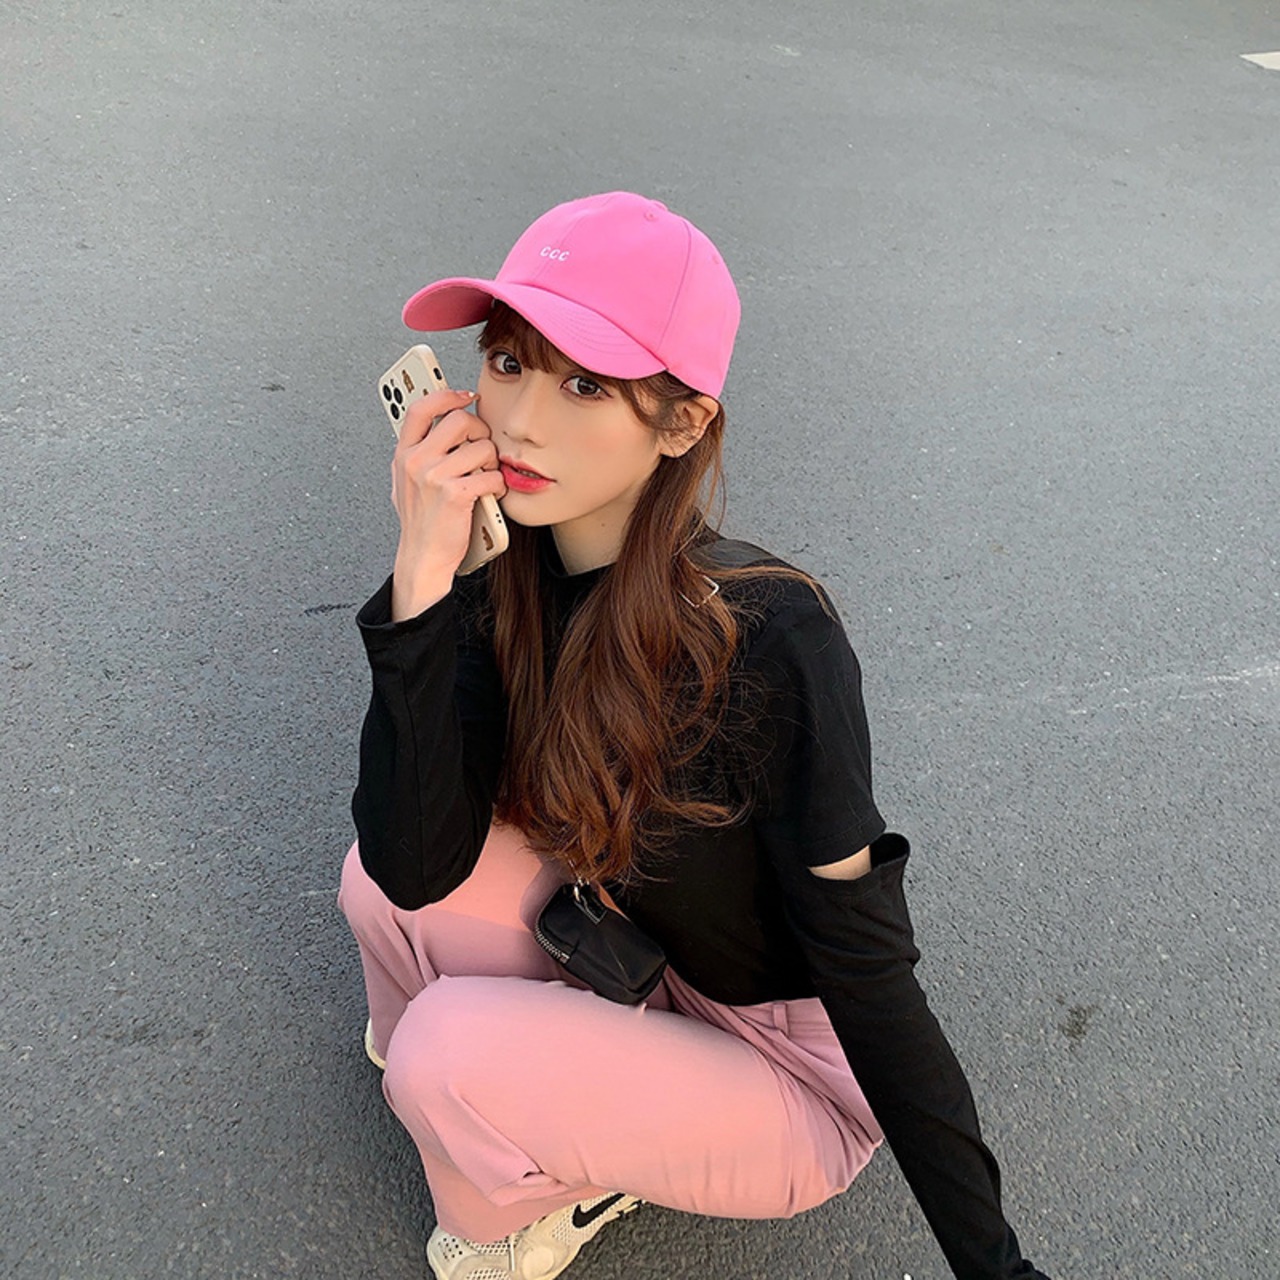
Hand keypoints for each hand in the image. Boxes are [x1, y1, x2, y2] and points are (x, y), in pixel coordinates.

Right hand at [389, 388, 506, 618]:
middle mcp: (416, 461)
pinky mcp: (455, 495)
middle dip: (480, 432)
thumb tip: (439, 421)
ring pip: (482, 449)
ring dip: (492, 464)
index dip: (446, 395)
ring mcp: (434, 477)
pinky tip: (490, 495)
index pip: (421, 408)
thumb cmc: (421, 520)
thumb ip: (418, 452)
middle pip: (460, 421)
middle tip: (483, 449)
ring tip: (485, 478)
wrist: (423, 556)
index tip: (464, 395)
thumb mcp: (407, 481)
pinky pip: (491, 477)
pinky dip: (497, 487)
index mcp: (404, 453)